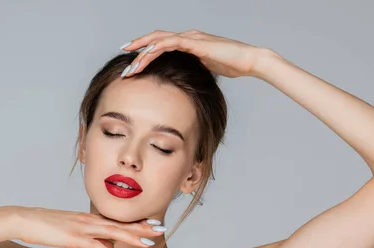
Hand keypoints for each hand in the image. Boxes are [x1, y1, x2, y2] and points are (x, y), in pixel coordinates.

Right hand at [11, 207, 165, 247]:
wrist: (23, 219)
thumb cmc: (43, 225)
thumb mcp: (69, 229)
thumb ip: (88, 236)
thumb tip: (105, 245)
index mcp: (88, 218)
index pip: (118, 220)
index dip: (137, 222)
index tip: (153, 223)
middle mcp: (89, 220)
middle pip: (121, 224)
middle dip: (142, 227)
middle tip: (162, 228)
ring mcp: (81, 228)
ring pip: (112, 232)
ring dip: (132, 237)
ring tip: (150, 242)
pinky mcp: (72, 237)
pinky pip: (94, 246)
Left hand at [120, 29, 269, 78]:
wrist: (249, 60)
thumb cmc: (232, 65)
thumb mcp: (206, 70)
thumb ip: (193, 72)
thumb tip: (182, 84)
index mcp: (188, 43)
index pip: (161, 45)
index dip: (145, 52)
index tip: (132, 64)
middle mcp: (187, 37)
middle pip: (155, 40)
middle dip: (137, 50)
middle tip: (124, 62)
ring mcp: (190, 38)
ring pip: (158, 41)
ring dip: (142, 54)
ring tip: (130, 67)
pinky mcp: (194, 42)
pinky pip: (169, 43)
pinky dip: (154, 49)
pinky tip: (144, 57)